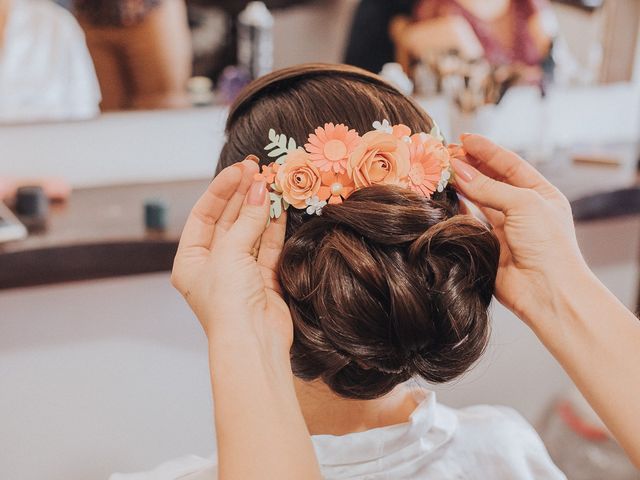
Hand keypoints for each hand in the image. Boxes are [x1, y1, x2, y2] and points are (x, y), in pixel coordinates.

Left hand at [171, 158, 291, 350]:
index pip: (204, 215)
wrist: (253, 341)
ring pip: (250, 231)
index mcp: (191, 260)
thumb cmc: (227, 301)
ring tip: (271, 182)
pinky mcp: (263, 279)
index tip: (239, 169)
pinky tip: (279, 206)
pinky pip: (268, 246)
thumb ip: (247, 220)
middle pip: (228, 221)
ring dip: (260, 208)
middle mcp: (213, 265)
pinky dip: (274, 227)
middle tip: (258, 169)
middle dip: (243, 195)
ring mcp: (239, 272)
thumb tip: (260, 189)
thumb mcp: (231, 254)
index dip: (221, 190)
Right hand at [451, 134, 587, 327]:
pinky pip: (470, 222)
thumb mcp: (523, 204)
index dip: (486, 150)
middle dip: (470, 165)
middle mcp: (523, 209)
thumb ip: (489, 187)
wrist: (547, 291)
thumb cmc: (548, 245)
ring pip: (479, 200)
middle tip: (445, 154)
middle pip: (492, 180)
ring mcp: (506, 228)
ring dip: (462, 185)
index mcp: (540, 194)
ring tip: (442, 172)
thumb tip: (458, 171)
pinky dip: (458, 209)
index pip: (509, 164)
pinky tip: (446, 198)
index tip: (463, 139)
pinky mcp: (489, 246)